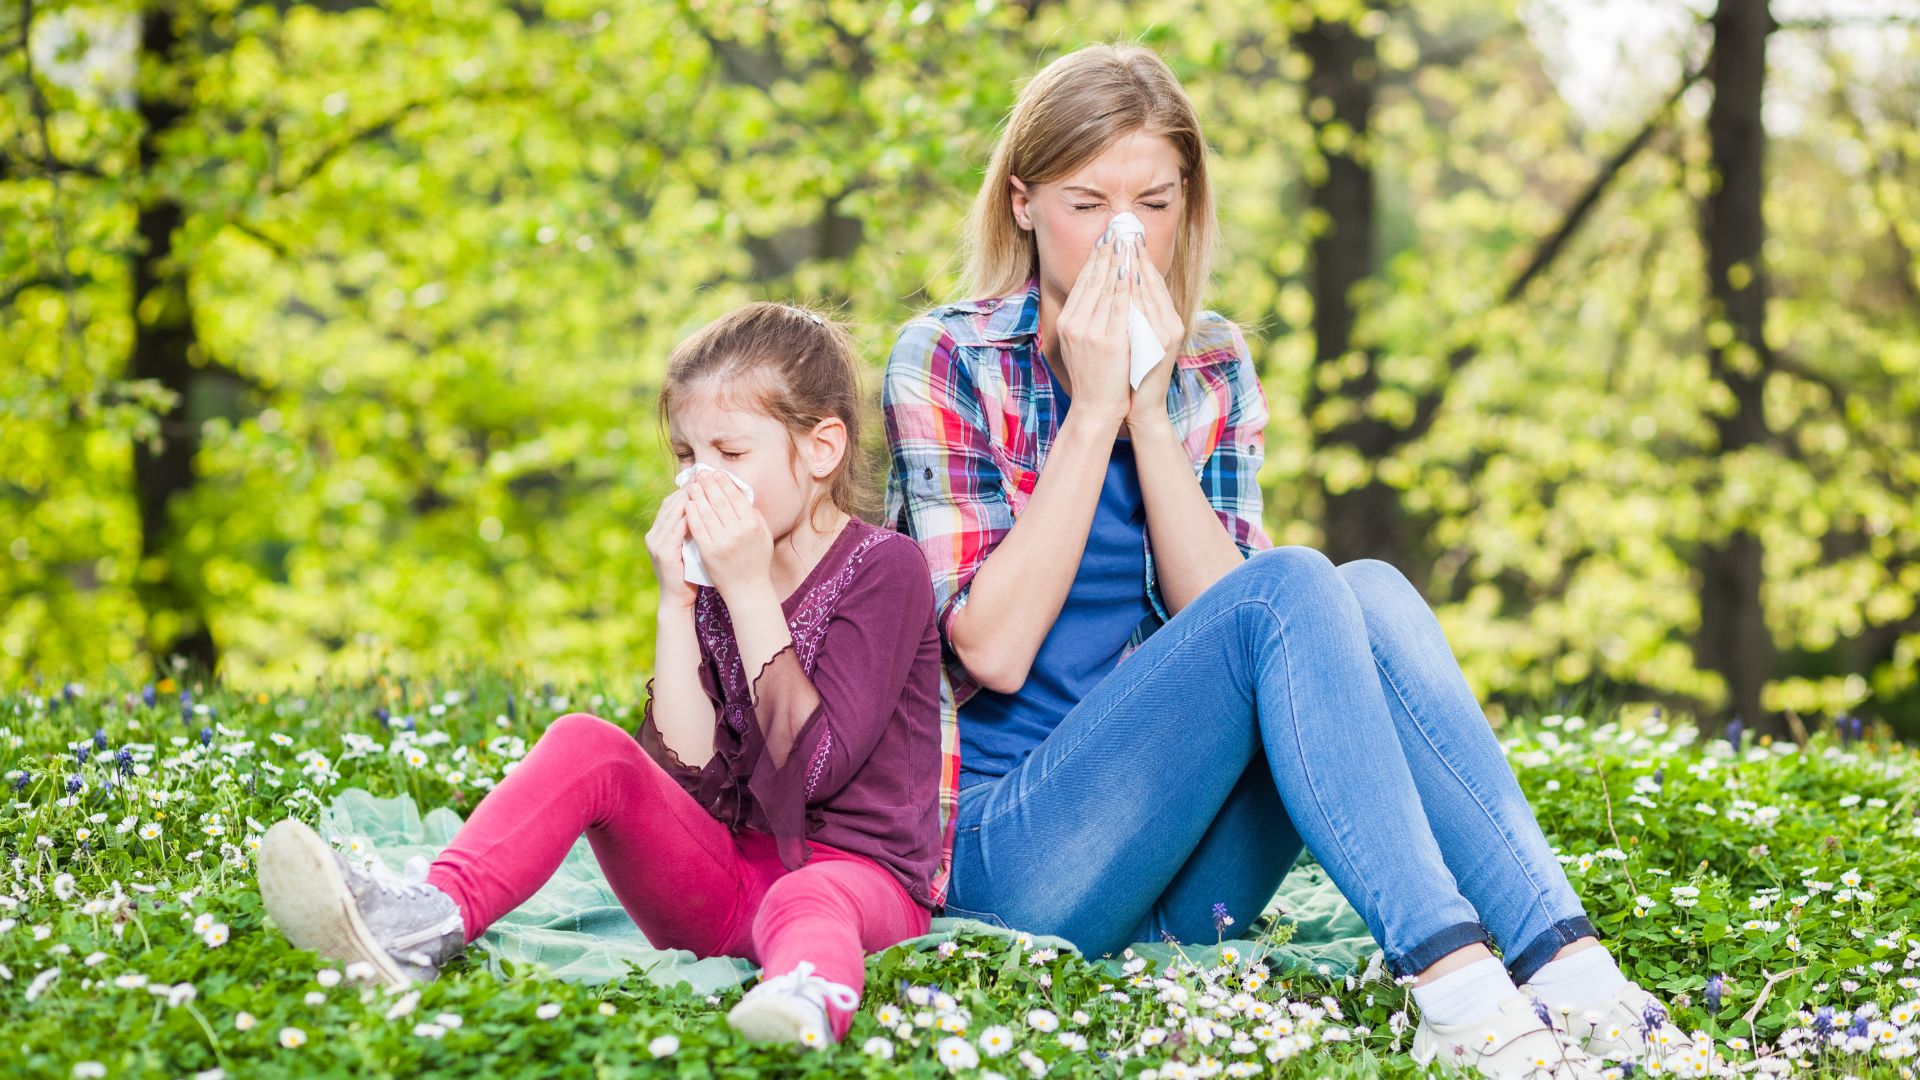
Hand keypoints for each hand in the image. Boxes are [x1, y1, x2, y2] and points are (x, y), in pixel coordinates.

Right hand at [644, 486, 696, 611]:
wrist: (678, 599)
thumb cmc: (689, 572)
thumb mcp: (690, 545)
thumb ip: (693, 527)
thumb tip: (710, 506)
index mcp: (659, 531)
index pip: (672, 502)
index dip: (688, 489)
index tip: (705, 478)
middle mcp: (654, 534)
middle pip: (671, 504)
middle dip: (690, 489)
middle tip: (707, 477)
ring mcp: (656, 543)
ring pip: (673, 513)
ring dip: (690, 499)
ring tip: (706, 488)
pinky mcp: (662, 553)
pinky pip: (676, 530)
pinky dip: (688, 518)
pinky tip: (702, 510)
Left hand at [684, 470, 773, 605]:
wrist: (747, 589)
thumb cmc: (757, 561)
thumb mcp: (764, 536)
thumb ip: (756, 516)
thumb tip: (743, 495)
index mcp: (752, 526)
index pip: (736, 498)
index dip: (725, 483)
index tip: (717, 473)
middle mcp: (738, 532)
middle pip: (720, 501)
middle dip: (709, 484)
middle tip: (701, 473)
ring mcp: (722, 542)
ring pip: (707, 512)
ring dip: (698, 496)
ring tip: (692, 485)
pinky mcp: (708, 552)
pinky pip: (698, 528)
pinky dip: (692, 514)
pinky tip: (687, 504)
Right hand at [1053, 230, 1135, 424]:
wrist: (1095, 409)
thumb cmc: (1093, 377)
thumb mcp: (1080, 344)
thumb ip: (1085, 319)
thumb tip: (1095, 292)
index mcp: (1067, 322)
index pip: (1083, 282)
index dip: (1095, 258)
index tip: (1107, 238)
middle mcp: (1074, 323)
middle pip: (1093, 279)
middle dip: (1107, 252)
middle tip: (1119, 229)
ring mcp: (1090, 332)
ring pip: (1106, 288)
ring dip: (1118, 262)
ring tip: (1128, 242)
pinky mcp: (1109, 342)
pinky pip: (1119, 307)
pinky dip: (1126, 287)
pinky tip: (1133, 271)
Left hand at [1126, 249, 1182, 434]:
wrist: (1141, 406)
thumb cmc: (1135, 372)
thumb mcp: (1137, 338)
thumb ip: (1135, 314)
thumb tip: (1122, 285)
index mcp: (1167, 320)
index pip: (1152, 281)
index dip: (1140, 258)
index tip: (1127, 236)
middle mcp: (1172, 323)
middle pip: (1153, 282)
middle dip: (1137, 256)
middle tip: (1124, 231)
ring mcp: (1169, 333)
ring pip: (1152, 293)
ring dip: (1137, 267)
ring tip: (1124, 245)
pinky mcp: (1164, 344)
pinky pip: (1148, 312)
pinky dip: (1137, 293)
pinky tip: (1127, 276)